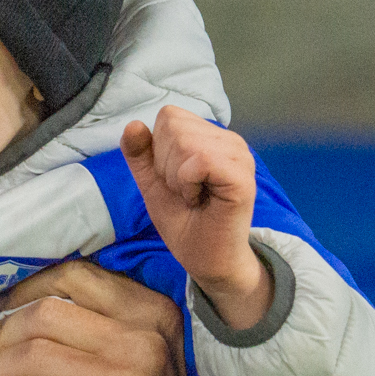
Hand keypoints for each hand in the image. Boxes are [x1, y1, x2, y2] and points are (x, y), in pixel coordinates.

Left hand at [122, 106, 270, 328]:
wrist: (206, 260)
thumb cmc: (185, 222)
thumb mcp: (152, 183)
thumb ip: (140, 153)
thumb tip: (132, 124)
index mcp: (209, 137)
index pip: (169, 115)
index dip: (158, 149)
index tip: (174, 180)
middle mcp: (228, 140)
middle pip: (173, 125)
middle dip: (165, 163)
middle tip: (184, 190)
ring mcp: (239, 156)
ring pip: (184, 140)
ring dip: (176, 176)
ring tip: (193, 196)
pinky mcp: (241, 176)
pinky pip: (200, 160)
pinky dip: (187, 183)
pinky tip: (199, 199)